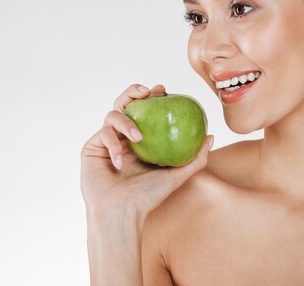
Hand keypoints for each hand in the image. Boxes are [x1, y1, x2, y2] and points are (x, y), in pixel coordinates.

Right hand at [80, 83, 213, 217]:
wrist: (121, 213)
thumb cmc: (148, 197)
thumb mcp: (177, 176)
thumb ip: (196, 158)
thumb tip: (211, 136)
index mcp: (142, 140)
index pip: (146, 111)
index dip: (152, 96)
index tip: (163, 90)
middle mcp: (123, 138)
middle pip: (125, 104)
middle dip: (133, 92)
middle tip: (146, 93)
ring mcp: (107, 142)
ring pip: (113, 115)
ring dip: (126, 122)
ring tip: (138, 138)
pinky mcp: (92, 148)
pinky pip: (103, 134)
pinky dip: (113, 145)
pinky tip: (120, 162)